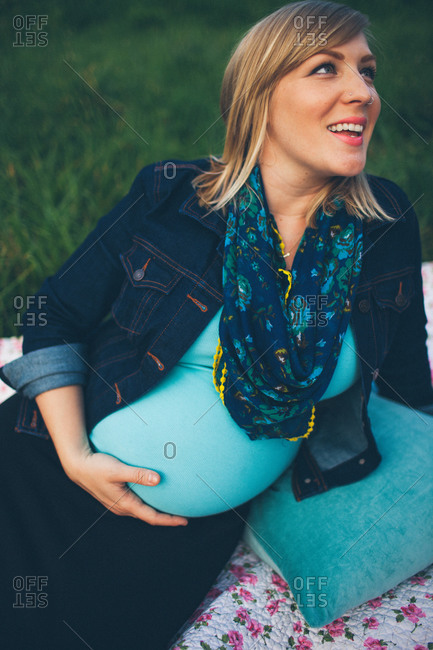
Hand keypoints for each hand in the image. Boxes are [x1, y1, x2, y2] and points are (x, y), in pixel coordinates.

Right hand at [64, 449, 187, 525]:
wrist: (78, 466)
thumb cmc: (97, 466)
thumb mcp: (117, 469)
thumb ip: (137, 474)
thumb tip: (158, 479)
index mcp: (125, 503)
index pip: (152, 516)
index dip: (169, 520)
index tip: (185, 521)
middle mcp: (122, 507)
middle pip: (149, 516)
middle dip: (166, 518)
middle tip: (184, 515)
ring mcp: (119, 504)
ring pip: (142, 511)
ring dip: (157, 511)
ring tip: (172, 507)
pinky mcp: (116, 497)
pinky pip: (137, 504)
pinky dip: (148, 504)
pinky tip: (155, 495)